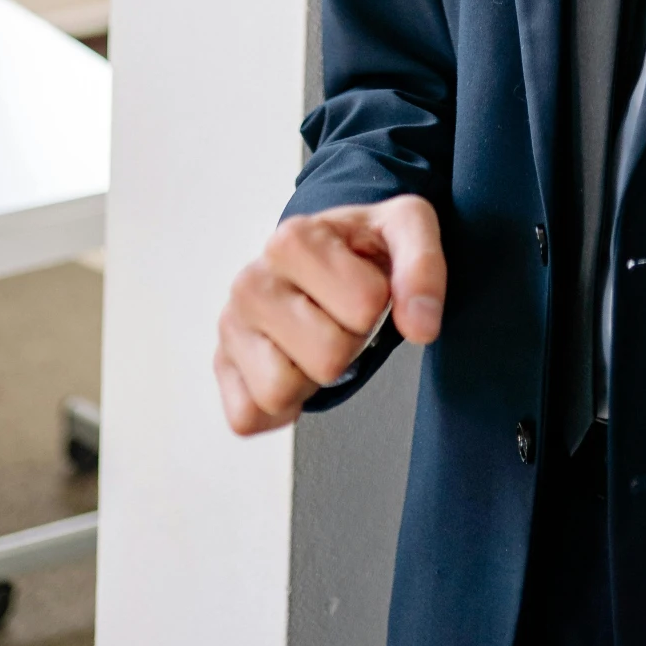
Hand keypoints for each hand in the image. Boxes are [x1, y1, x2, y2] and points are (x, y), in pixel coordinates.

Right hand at [215, 194, 445, 434]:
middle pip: (326, 357)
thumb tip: (421, 327)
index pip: (363, 305)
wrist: (327, 253)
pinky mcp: (222, 368)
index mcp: (293, 239)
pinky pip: (248, 418)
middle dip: (349, 344)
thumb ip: (423, 266)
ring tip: (317, 339)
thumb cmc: (364, 245)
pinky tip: (295, 366)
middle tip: (342, 318)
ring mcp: (230, 327)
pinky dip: (281, 407)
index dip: (378, 303)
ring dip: (313, 377)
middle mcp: (250, 281)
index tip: (368, 286)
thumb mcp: (406, 227)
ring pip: (279, 392)